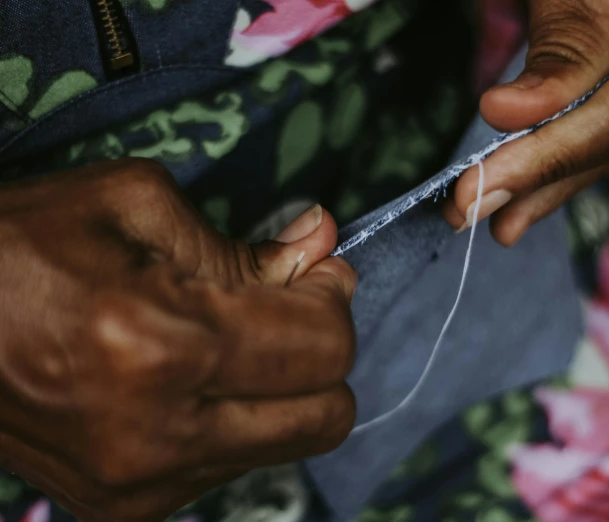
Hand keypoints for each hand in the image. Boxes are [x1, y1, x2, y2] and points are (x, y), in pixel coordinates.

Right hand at [0, 159, 356, 521]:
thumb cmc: (17, 244)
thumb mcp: (132, 203)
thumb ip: (244, 238)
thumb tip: (324, 241)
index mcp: (163, 344)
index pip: (324, 348)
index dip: (332, 297)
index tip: (313, 268)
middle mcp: (159, 436)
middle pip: (325, 416)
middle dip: (319, 353)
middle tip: (281, 306)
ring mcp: (140, 487)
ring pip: (285, 443)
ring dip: (277, 388)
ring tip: (218, 341)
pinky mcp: (124, 510)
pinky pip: (230, 465)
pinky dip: (231, 419)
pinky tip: (183, 382)